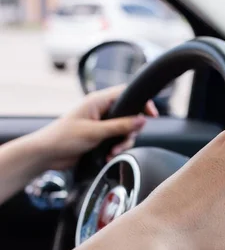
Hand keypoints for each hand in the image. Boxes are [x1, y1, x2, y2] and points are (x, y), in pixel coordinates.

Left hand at [35, 86, 157, 169]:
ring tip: (111, 152)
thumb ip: (120, 126)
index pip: (127, 93)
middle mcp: (101, 110)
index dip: (142, 102)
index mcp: (98, 101)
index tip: (151, 115)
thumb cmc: (63, 137)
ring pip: (124, 131)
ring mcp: (101, 124)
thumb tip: (141, 120)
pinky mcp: (99, 137)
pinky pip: (116, 141)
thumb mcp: (94, 132)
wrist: (47, 154)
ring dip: (122, 144)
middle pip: (130, 116)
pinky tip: (107, 156)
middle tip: (122, 142)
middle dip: (129, 132)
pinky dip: (115, 149)